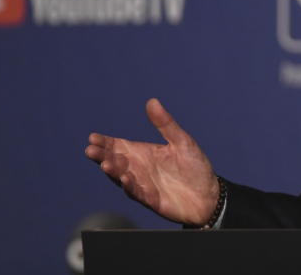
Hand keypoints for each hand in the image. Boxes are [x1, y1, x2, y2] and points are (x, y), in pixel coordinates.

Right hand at [84, 98, 219, 225]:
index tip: (92, 137)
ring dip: (114, 171)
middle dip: (102, 156)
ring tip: (106, 164)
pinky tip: (125, 179)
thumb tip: (152, 101)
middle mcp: (140, 169)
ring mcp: (143, 185)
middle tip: (91, 150)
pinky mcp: (152, 200)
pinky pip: (138, 193)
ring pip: (122, 178)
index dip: (105, 142)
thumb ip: (165, 124)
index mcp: (144, 153)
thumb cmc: (195, 167)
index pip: (119, 146)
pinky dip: (130, 186)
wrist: (209, 195)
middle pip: (115, 161)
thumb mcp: (182, 141)